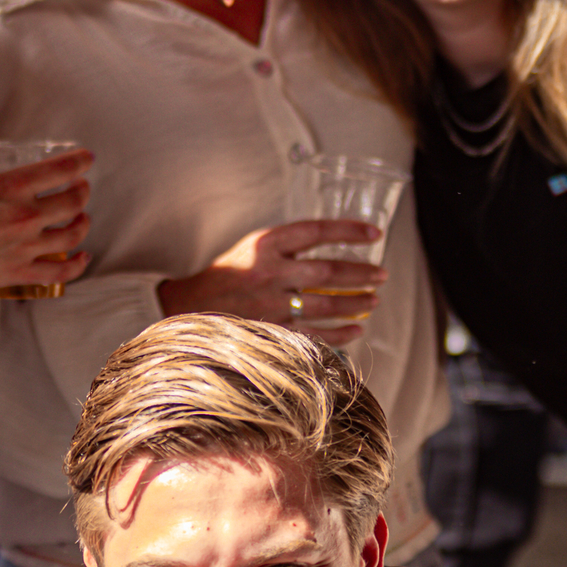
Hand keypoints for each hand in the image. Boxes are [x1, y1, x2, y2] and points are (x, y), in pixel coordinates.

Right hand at [0, 149, 93, 296]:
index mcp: (10, 187)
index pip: (59, 170)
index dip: (79, 162)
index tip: (87, 159)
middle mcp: (24, 214)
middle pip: (73, 202)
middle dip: (83, 193)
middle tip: (82, 189)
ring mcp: (25, 246)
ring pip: (73, 234)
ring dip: (82, 224)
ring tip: (82, 219)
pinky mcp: (19, 273)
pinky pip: (61, 271)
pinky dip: (78, 264)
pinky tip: (83, 257)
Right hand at [158, 220, 386, 345]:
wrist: (184, 308)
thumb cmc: (224, 276)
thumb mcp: (250, 247)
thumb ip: (286, 246)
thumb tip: (333, 247)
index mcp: (265, 244)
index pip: (316, 231)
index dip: (349, 231)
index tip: (374, 234)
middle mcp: (270, 272)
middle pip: (329, 272)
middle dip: (362, 273)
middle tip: (382, 274)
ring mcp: (271, 305)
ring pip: (327, 305)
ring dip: (356, 303)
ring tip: (374, 300)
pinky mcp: (270, 331)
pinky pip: (315, 335)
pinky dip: (340, 334)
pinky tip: (356, 329)